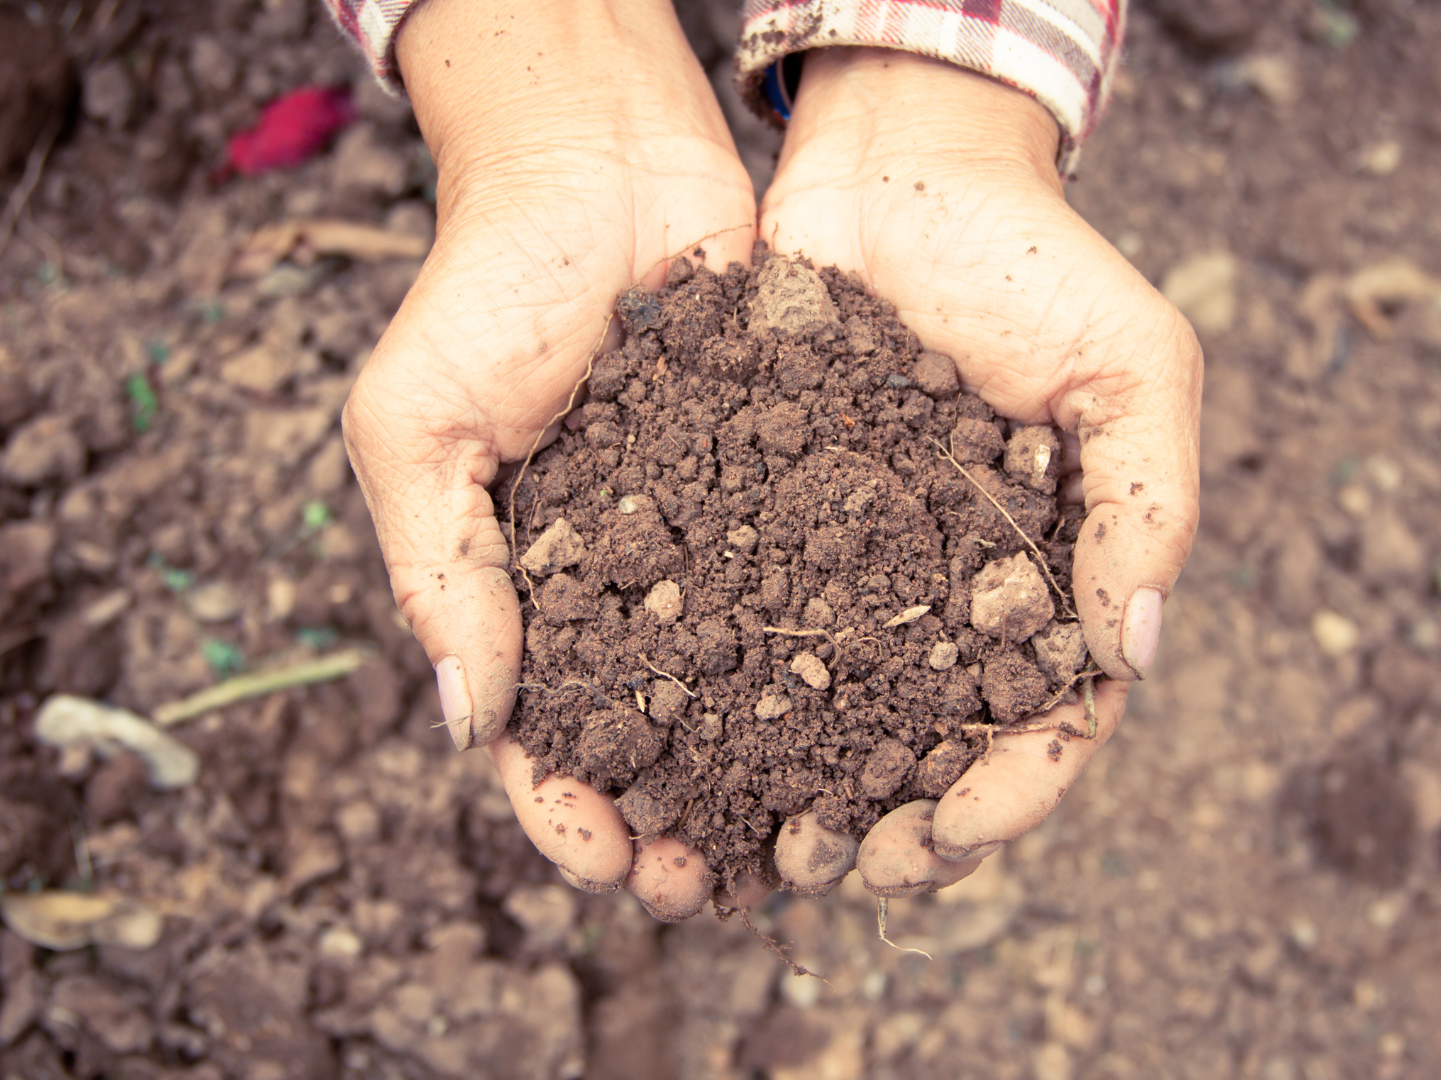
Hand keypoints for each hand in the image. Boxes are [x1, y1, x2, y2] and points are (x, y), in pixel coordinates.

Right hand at [341, 0, 753, 916]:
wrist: (600, 164)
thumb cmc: (483, 288)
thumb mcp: (417, 424)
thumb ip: (442, 570)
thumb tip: (470, 728)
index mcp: (520, 588)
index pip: (539, 730)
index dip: (569, 807)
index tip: (611, 863)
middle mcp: (622, 582)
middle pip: (653, 733)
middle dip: (681, 816)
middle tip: (721, 885)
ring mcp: (707, 540)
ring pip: (743, 681)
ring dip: (769, 766)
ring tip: (808, 834)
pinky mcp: (785, 487)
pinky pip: (817, 583)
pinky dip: (839, 654)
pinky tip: (880, 712)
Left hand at [761, 48, 1202, 893]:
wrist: (901, 169)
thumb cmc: (1037, 263)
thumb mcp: (1134, 365)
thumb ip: (1149, 504)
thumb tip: (1131, 650)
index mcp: (1051, 579)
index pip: (1046, 721)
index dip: (1005, 796)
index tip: (946, 843)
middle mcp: (951, 593)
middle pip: (931, 742)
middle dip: (891, 821)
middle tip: (830, 868)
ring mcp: (859, 566)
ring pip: (832, 707)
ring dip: (797, 783)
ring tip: (748, 842)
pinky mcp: (770, 520)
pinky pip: (745, 619)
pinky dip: (721, 689)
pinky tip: (677, 739)